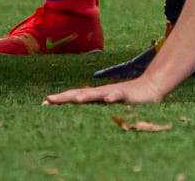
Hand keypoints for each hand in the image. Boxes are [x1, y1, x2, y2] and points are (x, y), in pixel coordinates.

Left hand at [43, 78, 163, 105]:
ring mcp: (114, 92)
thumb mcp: (109, 102)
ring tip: (76, 99)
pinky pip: (120, 95)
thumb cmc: (127, 97)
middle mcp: (102, 92)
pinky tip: (109, 99)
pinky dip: (114, 96)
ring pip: (98, 94)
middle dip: (65, 97)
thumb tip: (79, 107)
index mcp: (96, 95)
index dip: (61, 99)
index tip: (44, 103)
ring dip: (86, 96)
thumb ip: (96, 105)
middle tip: (50, 100)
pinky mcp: (127, 94)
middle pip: (81, 93)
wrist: (150, 88)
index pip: (75, 95)